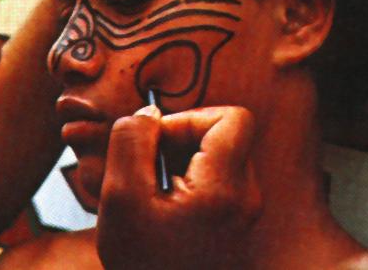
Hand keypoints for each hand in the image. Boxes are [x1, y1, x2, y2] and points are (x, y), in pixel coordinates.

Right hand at [97, 106, 261, 269]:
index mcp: (225, 189)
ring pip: (214, 159)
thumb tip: (147, 114)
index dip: (191, 118)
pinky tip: (159, 210)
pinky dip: (183, 184)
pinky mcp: (233, 225)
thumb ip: (131, 143)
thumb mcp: (121, 199)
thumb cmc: (144, 266)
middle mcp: (245, 198)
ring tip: (149, 194)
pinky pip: (212, 183)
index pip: (233, 118)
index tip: (158, 142)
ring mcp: (242, 214)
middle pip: (221, 137)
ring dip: (177, 163)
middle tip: (145, 170)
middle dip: (178, 141)